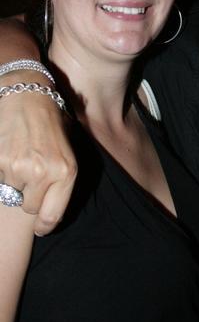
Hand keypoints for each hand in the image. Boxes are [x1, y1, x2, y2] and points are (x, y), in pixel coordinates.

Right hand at [0, 85, 76, 235]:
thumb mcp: (68, 150)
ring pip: (11, 192)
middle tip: (29, 174)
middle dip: (27, 196)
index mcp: (67, 171)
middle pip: (29, 207)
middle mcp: (45, 173)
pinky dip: (1, 169)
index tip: (39, 226)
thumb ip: (62, 179)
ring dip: (13, 181)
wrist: (27, 95)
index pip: (51, 216)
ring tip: (20, 157)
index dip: (44, 225)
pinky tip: (9, 151)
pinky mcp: (0, 161)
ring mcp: (20, 168)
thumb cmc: (50, 123)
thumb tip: (51, 210)